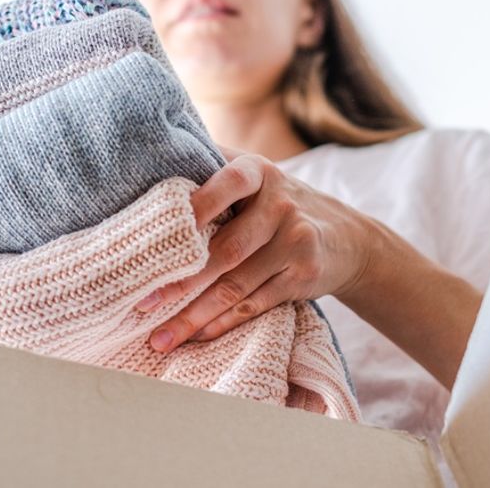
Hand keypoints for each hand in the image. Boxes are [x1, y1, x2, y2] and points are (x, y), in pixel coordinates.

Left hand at [135, 148, 373, 353]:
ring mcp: (296, 242)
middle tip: (142, 302)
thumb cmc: (278, 203)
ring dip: (194, 315)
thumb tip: (154, 153)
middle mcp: (281, 205)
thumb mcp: (257, 175)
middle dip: (181, 280)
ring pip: (236, 285)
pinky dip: (222, 324)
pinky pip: (255, 304)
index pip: (228, 182)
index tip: (160, 227)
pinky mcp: (303, 276)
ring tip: (159, 337)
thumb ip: (215, 164)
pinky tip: (195, 336)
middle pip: (226, 248)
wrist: (348, 236)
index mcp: (261, 173)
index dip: (198, 203)